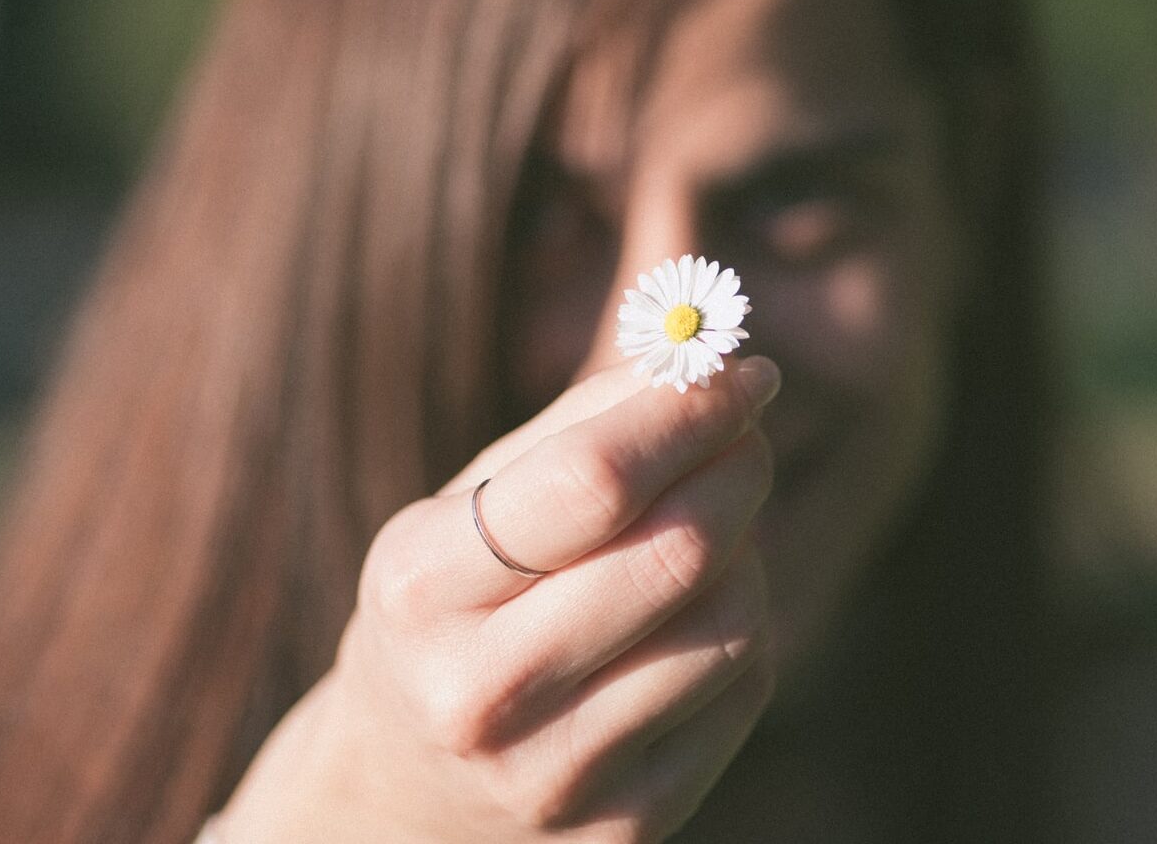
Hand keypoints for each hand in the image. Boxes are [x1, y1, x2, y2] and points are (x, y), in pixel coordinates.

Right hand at [215, 356, 780, 842]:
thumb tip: (699, 358)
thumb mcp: (469, 506)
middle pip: (676, 551)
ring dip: (745, 546)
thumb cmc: (450, 608)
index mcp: (421, 589)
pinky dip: (743, 621)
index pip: (591, 481)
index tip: (738, 365)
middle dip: (737, 463)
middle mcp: (480, 694)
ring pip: (732, 620)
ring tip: (704, 527)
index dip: (685, 410)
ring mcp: (555, 774)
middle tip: (747, 427)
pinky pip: (745, 686)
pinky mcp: (626, 823)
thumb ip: (578, 426)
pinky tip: (696, 608)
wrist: (409, 786)